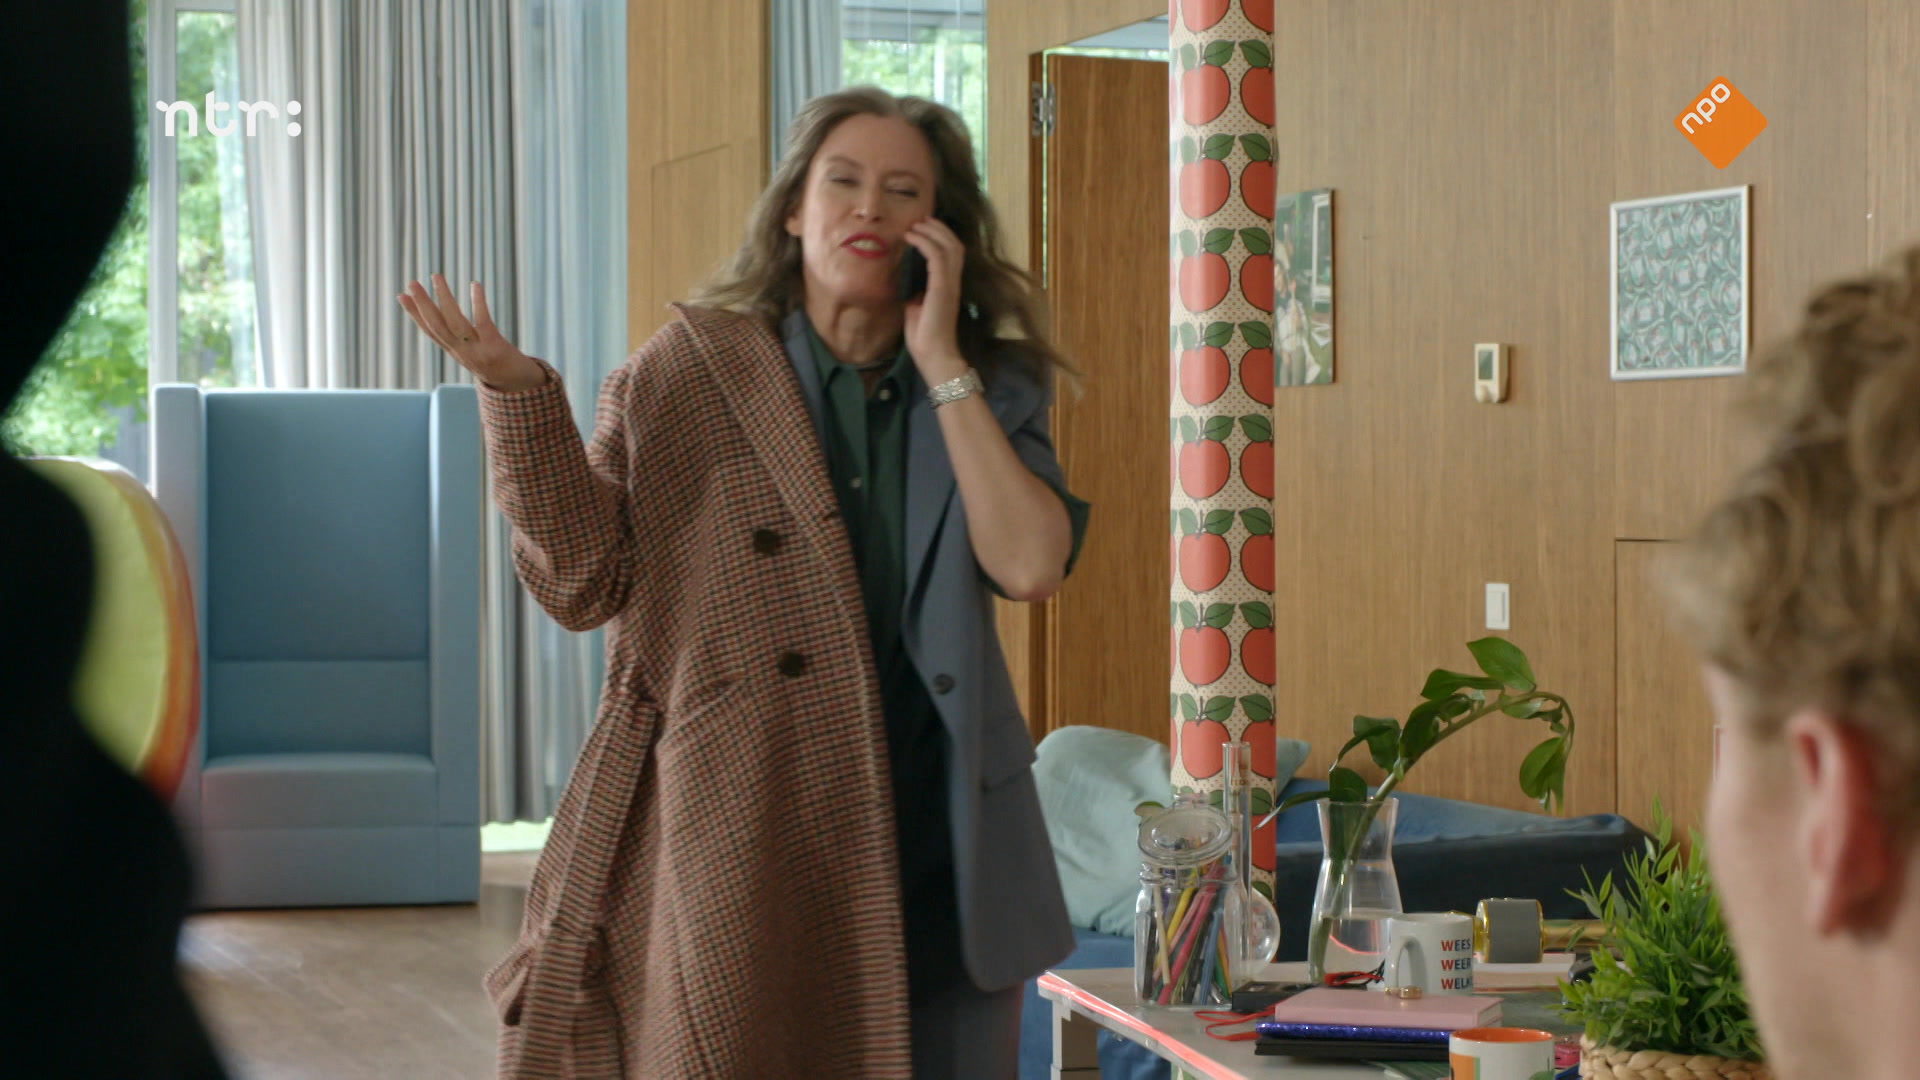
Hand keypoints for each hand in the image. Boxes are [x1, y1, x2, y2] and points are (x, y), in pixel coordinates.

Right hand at [397, 274, 544, 390]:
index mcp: (456, 352)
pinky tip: (475, 284)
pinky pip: (483, 321)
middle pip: (437, 326)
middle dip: (422, 304)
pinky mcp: (495, 347)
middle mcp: (462, 352)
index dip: (415, 315)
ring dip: (444, 298)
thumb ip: (459, 339)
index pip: (431, 331)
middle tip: (412, 282)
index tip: (401, 296)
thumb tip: (448, 319)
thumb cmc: (497, 364)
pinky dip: (478, 302)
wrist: (520, 384)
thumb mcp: (473, 353)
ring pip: (454, 322)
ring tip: (436, 276)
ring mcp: (477, 350)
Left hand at [901, 218, 967, 379]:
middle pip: (954, 243)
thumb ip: (916, 292)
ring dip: (932, 231)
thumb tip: (908, 281)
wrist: (934, 355)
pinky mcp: (943, 288)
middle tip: (919, 219)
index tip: (922, 228)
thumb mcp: (917, 307)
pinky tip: (911, 238)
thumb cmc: (925, 337)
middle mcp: (953, 281)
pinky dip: (924, 243)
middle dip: (937, 227)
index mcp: (949, 285)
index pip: (952, 253)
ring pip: (949, 246)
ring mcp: (950, 284)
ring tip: (916, 225)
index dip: (940, 236)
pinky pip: (936, 256)